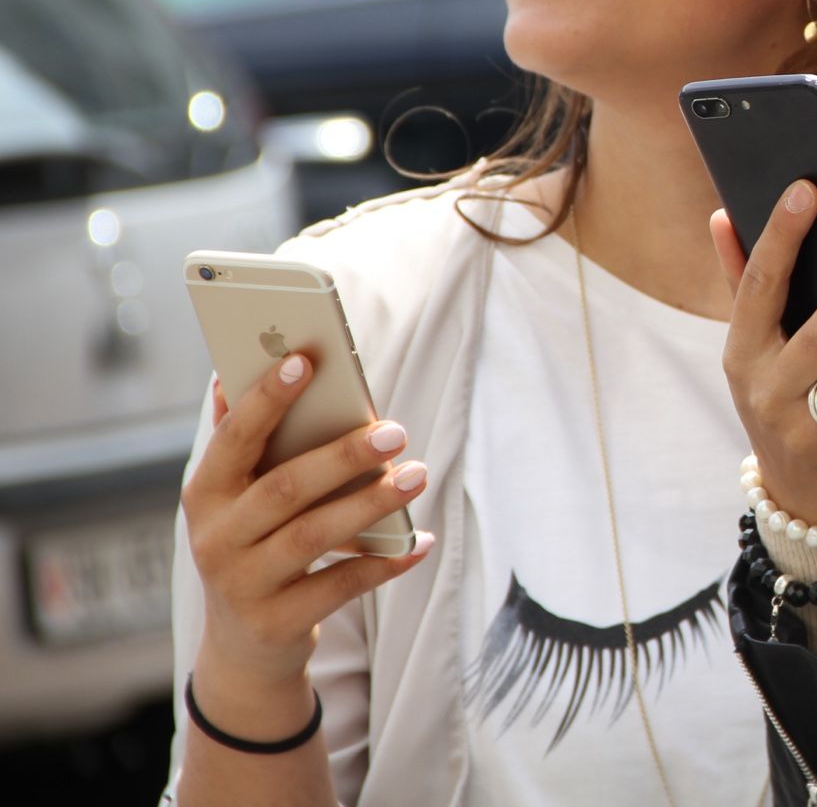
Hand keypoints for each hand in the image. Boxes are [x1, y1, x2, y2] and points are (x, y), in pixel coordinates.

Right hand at [182, 355, 432, 695]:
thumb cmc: (251, 546)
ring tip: (418, 474)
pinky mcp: (278, 622)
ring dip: (373, 503)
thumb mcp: (235, 500)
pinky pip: (341, 586)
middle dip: (344, 456)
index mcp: (206, 495)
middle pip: (286, 488)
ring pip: (315, 535)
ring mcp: (244, 584)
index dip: (267, 400)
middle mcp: (217, 539)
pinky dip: (385, 563)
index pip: (235, 438)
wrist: (241, 647)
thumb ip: (240, 441)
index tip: (306, 360)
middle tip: (396, 431)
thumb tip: (231, 374)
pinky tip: (420, 542)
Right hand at [712, 180, 816, 528]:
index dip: (780, 236)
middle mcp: (769, 391)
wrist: (804, 496)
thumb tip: (721, 214)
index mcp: (742, 353)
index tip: (809, 188)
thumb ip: (743, 282)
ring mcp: (809, 429)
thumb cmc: (783, 396)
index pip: (759, 286)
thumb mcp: (755, 350)